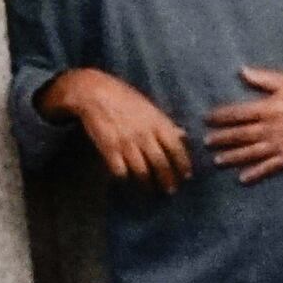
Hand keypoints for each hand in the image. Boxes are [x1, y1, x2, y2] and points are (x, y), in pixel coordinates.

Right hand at [46, 66, 195, 188]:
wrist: (95, 92)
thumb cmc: (124, 99)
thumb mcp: (150, 107)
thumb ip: (165, 124)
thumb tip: (183, 136)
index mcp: (157, 122)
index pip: (176, 147)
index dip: (183, 164)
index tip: (186, 176)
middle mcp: (144, 134)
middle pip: (161, 164)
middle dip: (168, 180)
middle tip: (171, 190)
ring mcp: (126, 143)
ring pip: (142, 172)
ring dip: (148, 185)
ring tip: (151, 190)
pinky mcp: (109, 149)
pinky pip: (120, 171)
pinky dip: (125, 179)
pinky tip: (128, 181)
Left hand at [207, 64, 282, 181]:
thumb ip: (263, 78)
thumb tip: (242, 71)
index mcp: (267, 108)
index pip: (237, 113)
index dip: (220, 116)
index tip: (207, 118)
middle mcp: (269, 128)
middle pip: (239, 135)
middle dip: (221, 138)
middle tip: (206, 142)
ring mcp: (279, 144)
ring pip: (250, 152)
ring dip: (232, 157)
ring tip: (218, 161)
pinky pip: (269, 167)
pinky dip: (255, 173)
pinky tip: (243, 178)